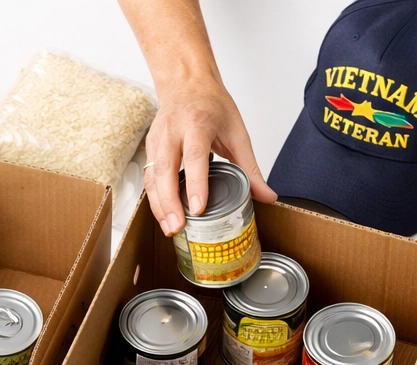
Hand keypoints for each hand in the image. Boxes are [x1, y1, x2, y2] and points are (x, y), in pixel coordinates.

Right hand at [144, 79, 276, 236]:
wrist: (187, 84)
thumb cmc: (212, 106)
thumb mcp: (237, 132)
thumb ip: (250, 167)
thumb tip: (267, 196)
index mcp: (198, 123)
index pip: (195, 156)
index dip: (195, 183)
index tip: (198, 207)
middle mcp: (173, 130)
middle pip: (166, 170)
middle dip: (170, 202)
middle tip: (178, 227)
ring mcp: (157, 140)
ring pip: (153, 177)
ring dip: (159, 206)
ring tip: (170, 228)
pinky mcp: (150, 149)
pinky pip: (149, 178)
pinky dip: (155, 200)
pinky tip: (164, 217)